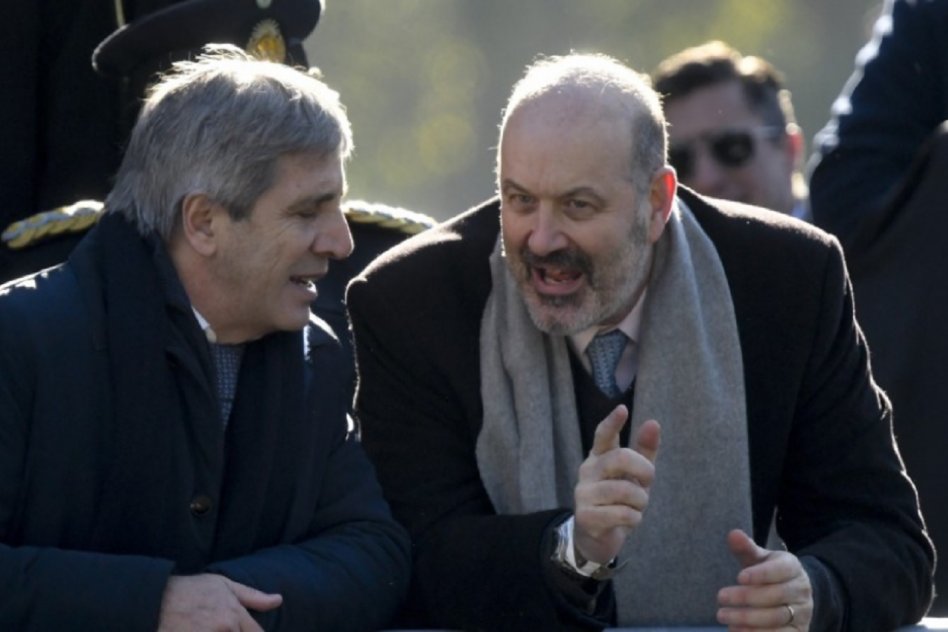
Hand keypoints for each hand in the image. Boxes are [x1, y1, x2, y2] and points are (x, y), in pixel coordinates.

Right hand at [157, 573, 282, 631]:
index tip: (240, 630)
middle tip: (214, 625)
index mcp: (234, 614)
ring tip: (204, 626)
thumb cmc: (190, 591)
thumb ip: (253, 596)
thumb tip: (279, 600)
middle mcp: (225, 628)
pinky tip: (197, 631)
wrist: (155, 600)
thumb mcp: (223, 585)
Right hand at [573, 404, 660, 563]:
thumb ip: (644, 452)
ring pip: (625, 490)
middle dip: (644, 469)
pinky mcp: (586, 516)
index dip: (613, 423)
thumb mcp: (634, 478)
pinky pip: (623, 513)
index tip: (623, 409)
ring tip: (637, 507)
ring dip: (641, 501)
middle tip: (649, 482)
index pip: (603, 436)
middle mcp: (587, 472)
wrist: (596, 540)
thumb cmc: (618, 502)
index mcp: (598, 458)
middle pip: (620, 458)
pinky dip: (634, 518)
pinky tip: (628, 520)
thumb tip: (653, 422)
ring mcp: (584, 494)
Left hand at [717, 529, 811, 630]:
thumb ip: (746, 548)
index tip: (738, 577)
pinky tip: (736, 630)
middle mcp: (801, 591)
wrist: (792, 596)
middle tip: (720, 597)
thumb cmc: (768, 574)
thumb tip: (733, 534)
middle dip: (746, 597)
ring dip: (748, 618)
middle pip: (776, 595)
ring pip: (776, 617)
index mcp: (792, 567)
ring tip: (723, 616)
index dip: (760, 574)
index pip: (780, 570)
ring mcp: (802, 613)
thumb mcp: (759, 559)